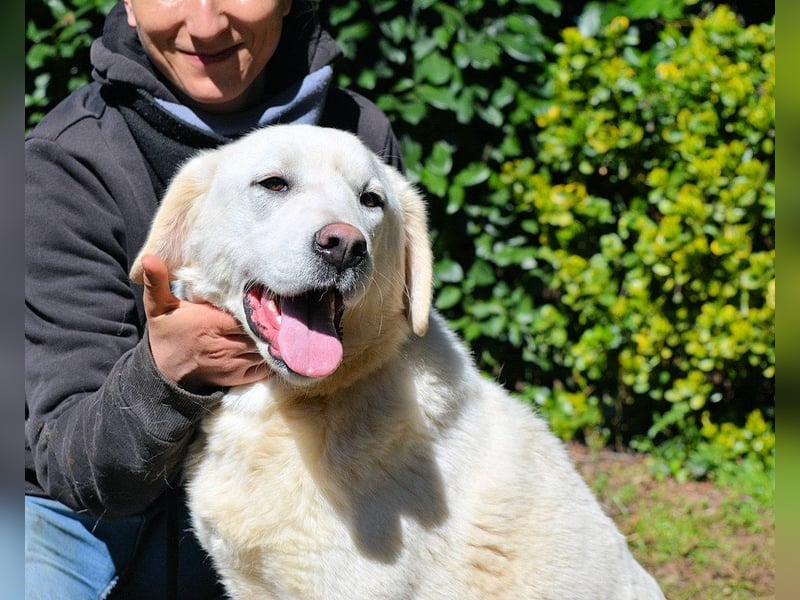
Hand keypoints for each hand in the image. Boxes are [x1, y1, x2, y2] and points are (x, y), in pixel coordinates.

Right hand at [140, 254, 270, 392]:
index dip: (259, 308)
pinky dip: (270, 359)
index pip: (245, 316)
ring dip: (272, 341)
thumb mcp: (158, 305)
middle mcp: (221, 345)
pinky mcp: (234, 377)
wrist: (162, 370)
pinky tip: (274, 347)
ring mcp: (230, 364)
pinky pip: (261, 369)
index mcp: (208, 324)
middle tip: (281, 312)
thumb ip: (157, 282)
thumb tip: (149, 258)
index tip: (269, 299)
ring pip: (262, 351)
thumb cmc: (166, 331)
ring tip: (280, 327)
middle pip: (258, 332)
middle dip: (270, 323)